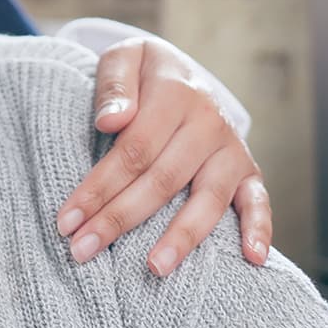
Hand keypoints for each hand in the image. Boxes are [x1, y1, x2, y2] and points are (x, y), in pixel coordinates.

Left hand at [55, 35, 271, 275]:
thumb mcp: (123, 59)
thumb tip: (111, 121)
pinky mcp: (248, 169)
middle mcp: (208, 123)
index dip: (99, 187)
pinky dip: (260, 228)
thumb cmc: (143, 73)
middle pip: (162, 180)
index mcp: (175, 95)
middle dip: (120, 219)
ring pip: (207, 199)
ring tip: (155, 269)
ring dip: (181, 237)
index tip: (67, 221)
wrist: (183, 70)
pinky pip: (258, 200)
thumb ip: (114, 85)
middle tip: (83, 250)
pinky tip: (253, 258)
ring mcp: (232, 149)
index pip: (133, 150)